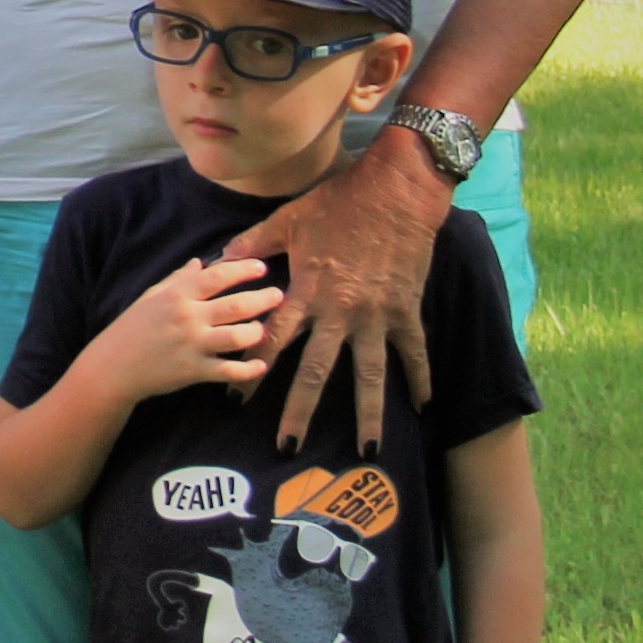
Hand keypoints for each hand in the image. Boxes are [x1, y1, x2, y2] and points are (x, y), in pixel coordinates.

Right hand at [91, 252, 277, 400]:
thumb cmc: (131, 328)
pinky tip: (261, 365)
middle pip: (236, 306)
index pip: (218, 276)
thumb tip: (201, 262)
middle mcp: (188, 318)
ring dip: (258, 332)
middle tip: (279, 295)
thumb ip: (178, 279)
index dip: (243, 269)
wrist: (113, 367)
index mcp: (178, 295)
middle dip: (263, 299)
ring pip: (238, 337)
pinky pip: (229, 370)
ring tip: (265, 329)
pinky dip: (249, 370)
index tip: (262, 267)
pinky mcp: (194, 371)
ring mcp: (193, 346)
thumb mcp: (151, 296)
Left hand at [245, 135, 450, 450]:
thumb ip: (255, 244)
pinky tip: (422, 408)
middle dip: (299, 412)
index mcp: (306, 290)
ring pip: (369, 375)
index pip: (272, 340)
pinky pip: (414, 353)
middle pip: (316, 372)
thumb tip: (220, 258)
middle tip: (287, 448)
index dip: (252, 370)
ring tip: (365, 452)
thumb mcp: (289, 219)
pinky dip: (420, 379)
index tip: (236, 401)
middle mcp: (339, 311)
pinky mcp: (406, 311)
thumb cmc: (339, 202)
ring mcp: (376, 315)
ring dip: (367, 415)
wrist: (396, 190)